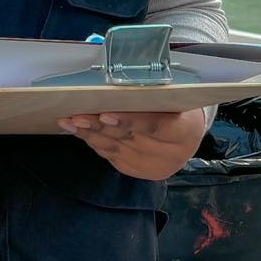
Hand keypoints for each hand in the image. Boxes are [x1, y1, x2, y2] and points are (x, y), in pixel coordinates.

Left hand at [58, 108, 208, 179]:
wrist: (189, 131)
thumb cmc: (176, 104)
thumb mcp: (170, 96)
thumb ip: (147, 95)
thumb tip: (109, 88)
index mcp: (185, 130)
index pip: (155, 125)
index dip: (129, 121)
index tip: (104, 114)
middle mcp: (173, 154)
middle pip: (130, 139)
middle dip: (99, 127)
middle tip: (76, 116)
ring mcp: (156, 167)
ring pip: (117, 150)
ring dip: (91, 136)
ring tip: (70, 122)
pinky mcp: (142, 173)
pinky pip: (113, 158)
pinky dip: (96, 144)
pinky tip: (81, 132)